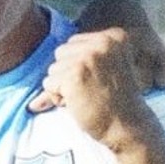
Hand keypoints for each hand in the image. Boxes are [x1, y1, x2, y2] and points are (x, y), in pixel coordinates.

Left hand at [29, 0, 164, 113]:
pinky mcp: (76, 74)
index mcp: (114, 37)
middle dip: (68, 75)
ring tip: (86, 97)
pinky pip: (49, 84)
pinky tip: (78, 104)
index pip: (73, 43)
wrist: (128, 126)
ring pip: (53, 69)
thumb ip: (77, 62)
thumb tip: (36, 89)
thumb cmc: (114, 103)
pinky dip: (58, 98)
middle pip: (61, 52)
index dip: (77, 66)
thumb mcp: (103, 73)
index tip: (97, 81)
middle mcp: (103, 42)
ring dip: (63, 88)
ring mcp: (89, 57)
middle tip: (91, 90)